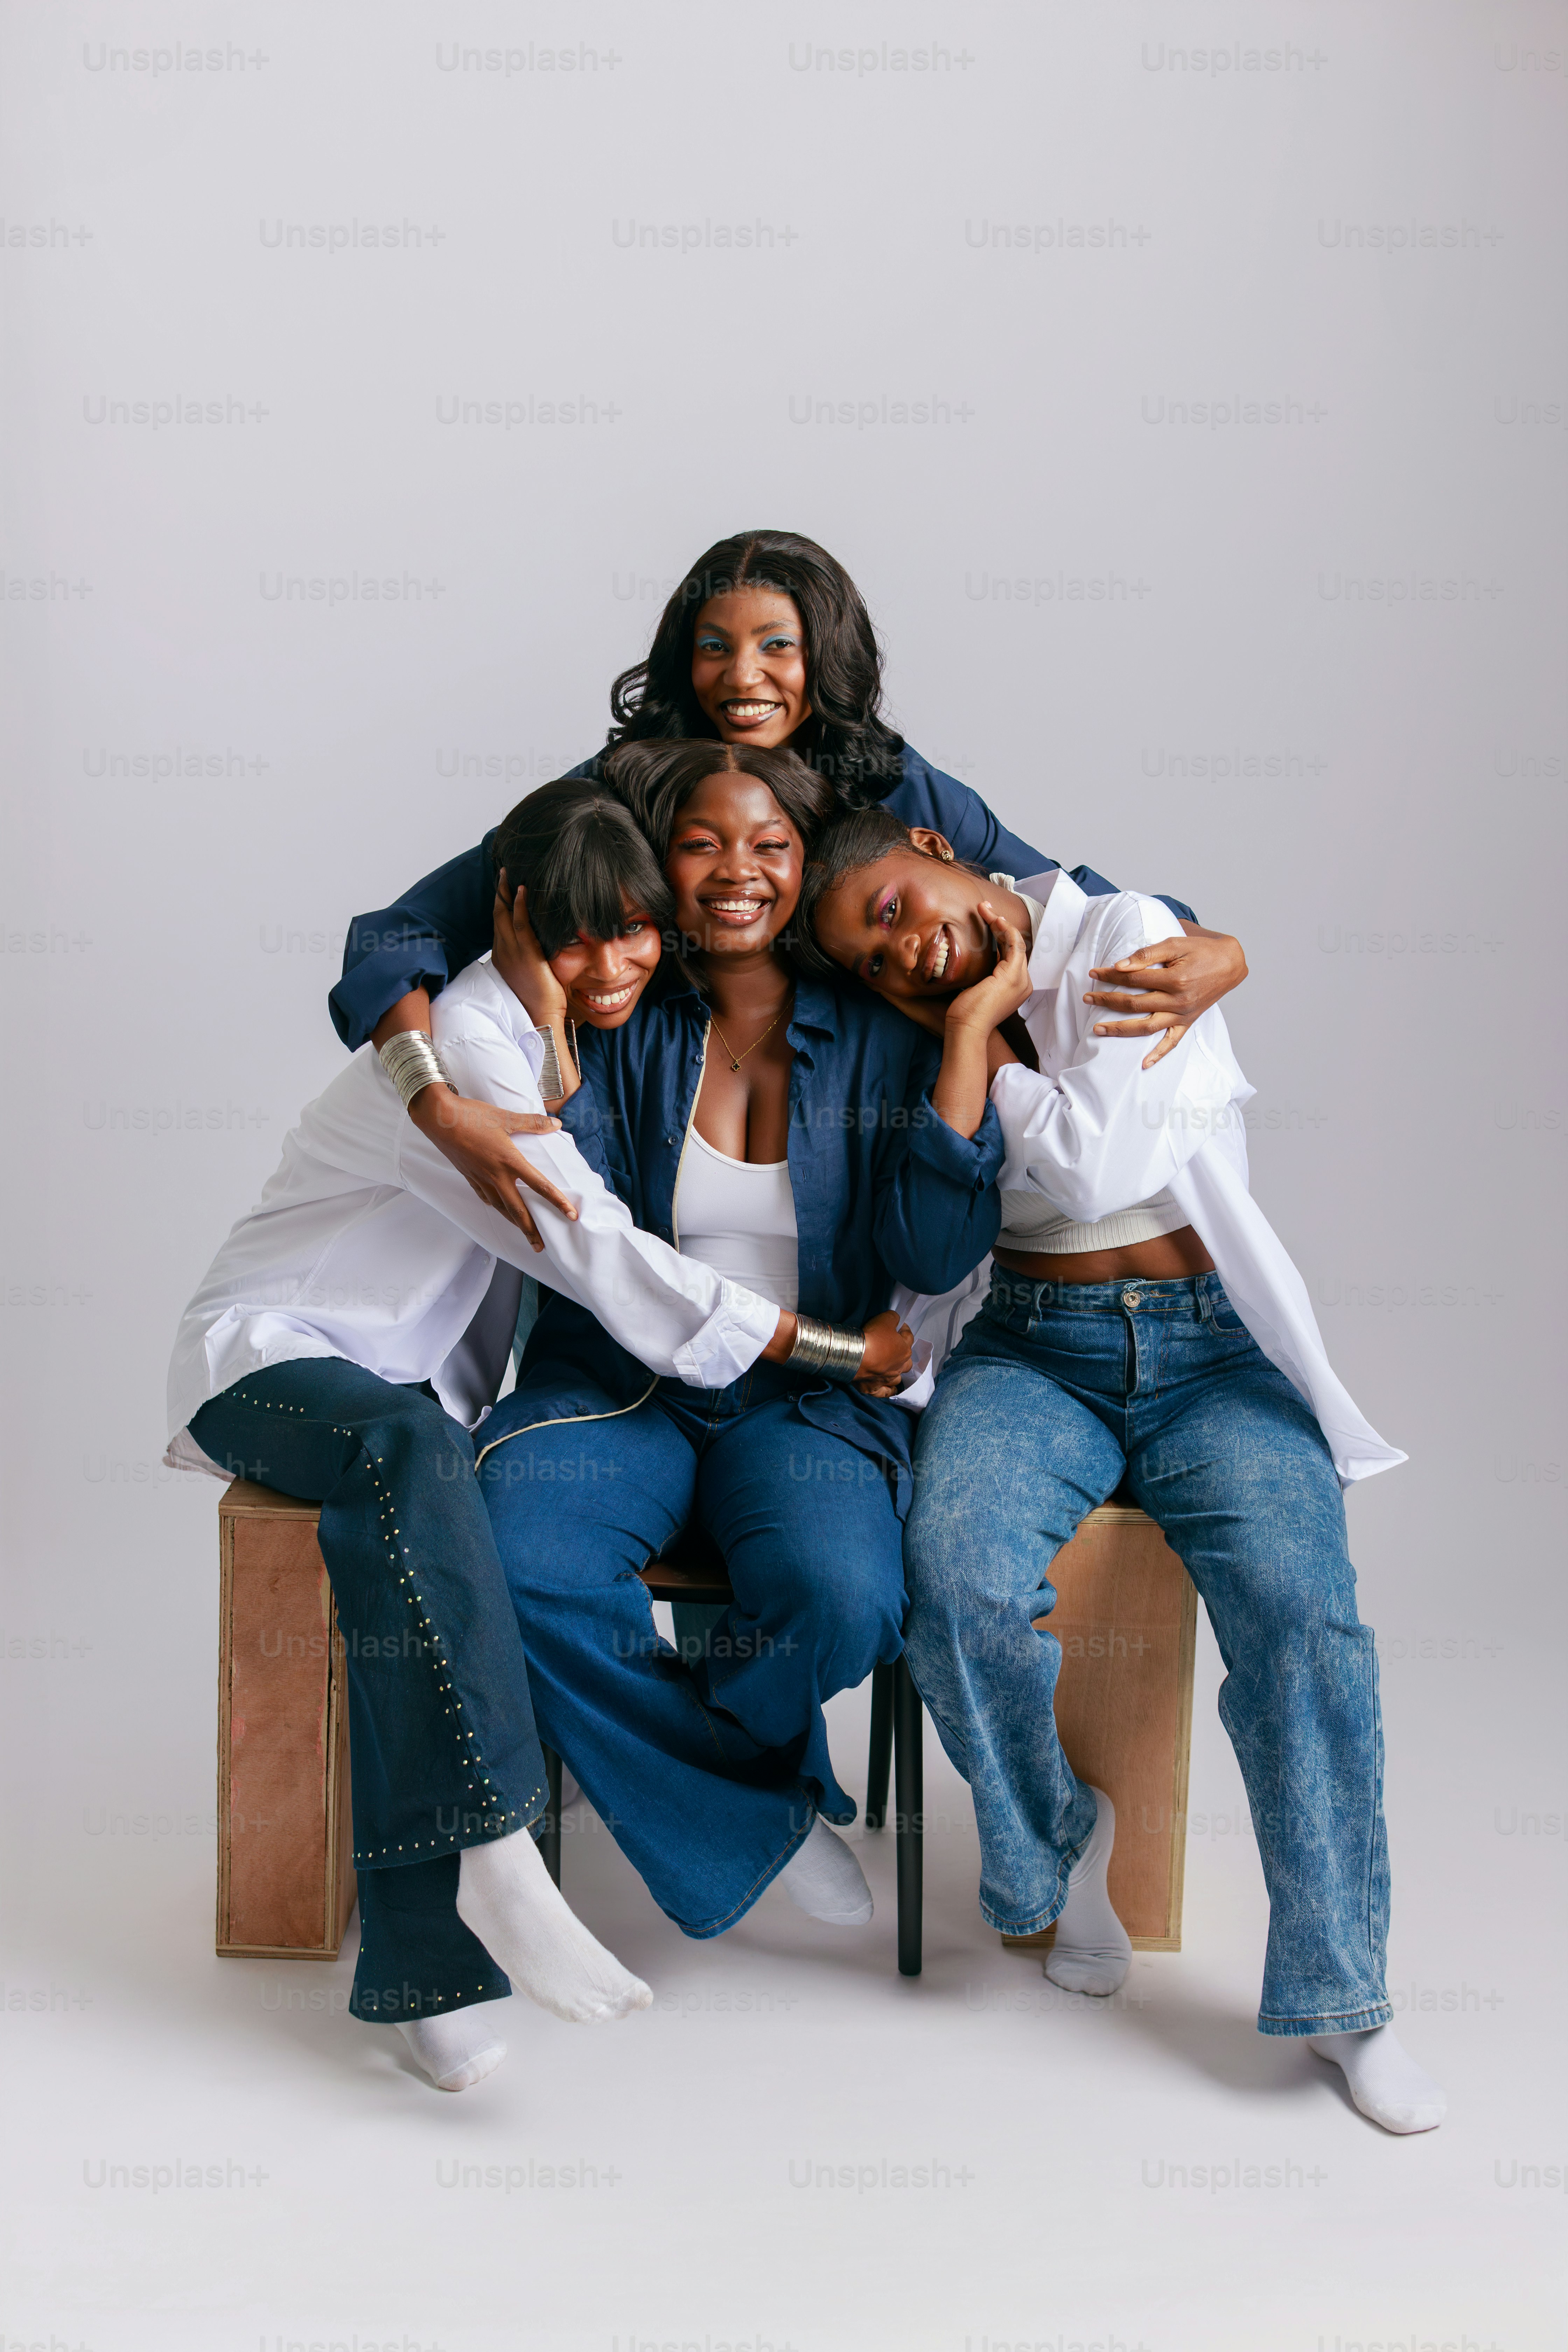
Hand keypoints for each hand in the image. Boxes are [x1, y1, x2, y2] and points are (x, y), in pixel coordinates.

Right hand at [408, 1087, 576, 1252]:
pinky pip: (485, 1198)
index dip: (557, 1202)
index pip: (540, 1185)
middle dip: (530, 1231)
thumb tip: (556, 1124)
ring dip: (514, 1223)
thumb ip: (532, 1123)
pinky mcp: (469, 1177)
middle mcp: (496, 1176)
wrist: (439, 1118)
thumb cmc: (472, 1116)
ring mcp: (481, 1179)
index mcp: (509, 1161)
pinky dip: (495, 1206)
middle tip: (540, 1246)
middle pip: (517, 1211)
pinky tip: (499, 1208)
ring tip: (524, 1233)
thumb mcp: (505, 1117)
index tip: (571, 1215)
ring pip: (500, 1208)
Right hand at [492, 876, 567, 1030]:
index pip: (499, 924)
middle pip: (497, 914)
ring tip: (509, 873)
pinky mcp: (525, 954)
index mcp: (503, 956)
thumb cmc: (538, 1000)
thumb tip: (538, 949)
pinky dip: (519, 905)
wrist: (539, 1018)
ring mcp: (512, 952)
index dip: (500, 904)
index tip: (502, 888)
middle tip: (503, 872)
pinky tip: (522, 890)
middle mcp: (503, 951)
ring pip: (504, 915)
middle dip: (499, 892)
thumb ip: (529, 958)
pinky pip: (520, 924)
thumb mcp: (529, 974)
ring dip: (506, 892)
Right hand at [854, 1309, 914, 1397]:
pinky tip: (889, 1389)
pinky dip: (889, 1391)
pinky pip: (886, 1392)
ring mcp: (888, 1379)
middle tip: (894, 1347)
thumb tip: (896, 1320)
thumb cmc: (872, 1337)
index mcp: (905, 1350)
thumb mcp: (885, 1319)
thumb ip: (893, 1318)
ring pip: (898, 1378)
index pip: (908, 1337)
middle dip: (902, 1354)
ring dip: (896, 1373)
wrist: (855, 1356)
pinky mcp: (875, 1388)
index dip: (904, 1330)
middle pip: (906, 1361)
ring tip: (891, 1368)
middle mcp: (899, 1366)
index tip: (899, 1326)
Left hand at [945, 902, 1032, 1037]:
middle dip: (1000, 925)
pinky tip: (995, 919)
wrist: (967, 1029)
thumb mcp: (977, 988)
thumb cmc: (966, 1014)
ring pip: (1015, 942)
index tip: (986, 921)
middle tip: (985, 909)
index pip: (1010, 954)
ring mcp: (1021, 979)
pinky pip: (1015, 944)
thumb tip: (975, 960)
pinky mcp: (1013, 975)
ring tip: (985, 909)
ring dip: (1001, 923)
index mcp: (1015, 986)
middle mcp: (1023, 983)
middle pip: (1015, 946)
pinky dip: (1006, 929)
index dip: (1000, 935)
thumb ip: (983, 974)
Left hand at [1086, 925, 1247, 1068]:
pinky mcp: (1189, 1022)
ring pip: (1147, 1027)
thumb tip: (1120, 966)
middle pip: (1134, 1003)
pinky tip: (1143, 1064)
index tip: (1093, 973)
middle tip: (1086, 997)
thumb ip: (1147, 954)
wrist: (1230, 962)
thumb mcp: (1175, 944)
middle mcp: (1178, 1000)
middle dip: (1107, 1000)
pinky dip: (1158, 1054)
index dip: (1110, 975)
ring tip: (1098, 1029)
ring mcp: (1184, 1014)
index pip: (1133, 978)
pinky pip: (1172, 1042)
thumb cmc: (1202, 950)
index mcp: (1174, 979)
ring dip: (1121, 1029)